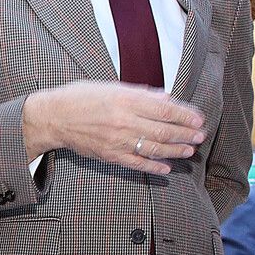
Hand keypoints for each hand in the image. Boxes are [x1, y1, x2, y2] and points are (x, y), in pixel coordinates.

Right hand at [23, 81, 206, 175]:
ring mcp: (117, 140)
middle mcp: (123, 120)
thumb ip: (141, 94)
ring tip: (189, 150)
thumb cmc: (82, 97)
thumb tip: (167, 98)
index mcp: (125, 99)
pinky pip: (137, 164)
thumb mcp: (112, 86)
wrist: (53, 117)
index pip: (164, 109)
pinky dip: (154, 167)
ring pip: (154, 149)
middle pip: (163, 131)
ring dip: (175, 151)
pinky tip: (167, 168)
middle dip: (185, 134)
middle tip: (200, 135)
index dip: (184, 115)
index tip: (198, 118)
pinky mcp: (110, 155)